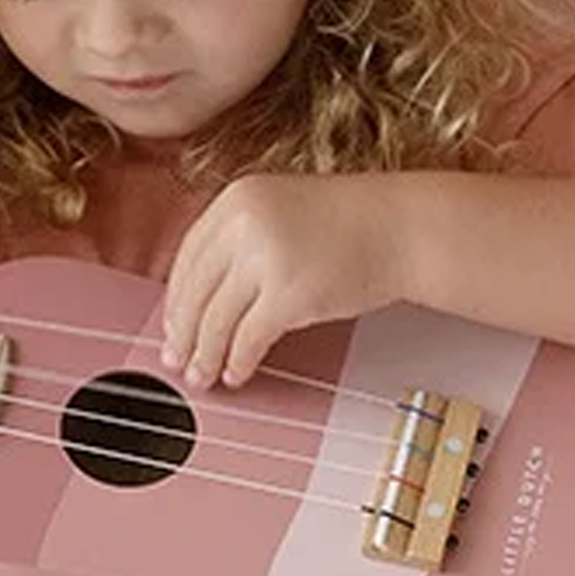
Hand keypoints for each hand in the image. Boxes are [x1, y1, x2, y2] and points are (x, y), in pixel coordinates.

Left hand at [160, 173, 407, 389]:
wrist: (401, 227)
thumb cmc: (349, 223)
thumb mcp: (280, 211)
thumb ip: (241, 240)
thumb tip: (204, 297)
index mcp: (236, 199)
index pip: (187, 258)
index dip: (177, 299)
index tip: (173, 325)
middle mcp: (244, 225)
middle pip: (194, 292)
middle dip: (182, 334)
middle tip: (176, 361)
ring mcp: (266, 259)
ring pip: (216, 320)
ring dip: (206, 355)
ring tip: (203, 376)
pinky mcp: (290, 294)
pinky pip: (248, 339)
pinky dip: (238, 361)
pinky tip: (237, 373)